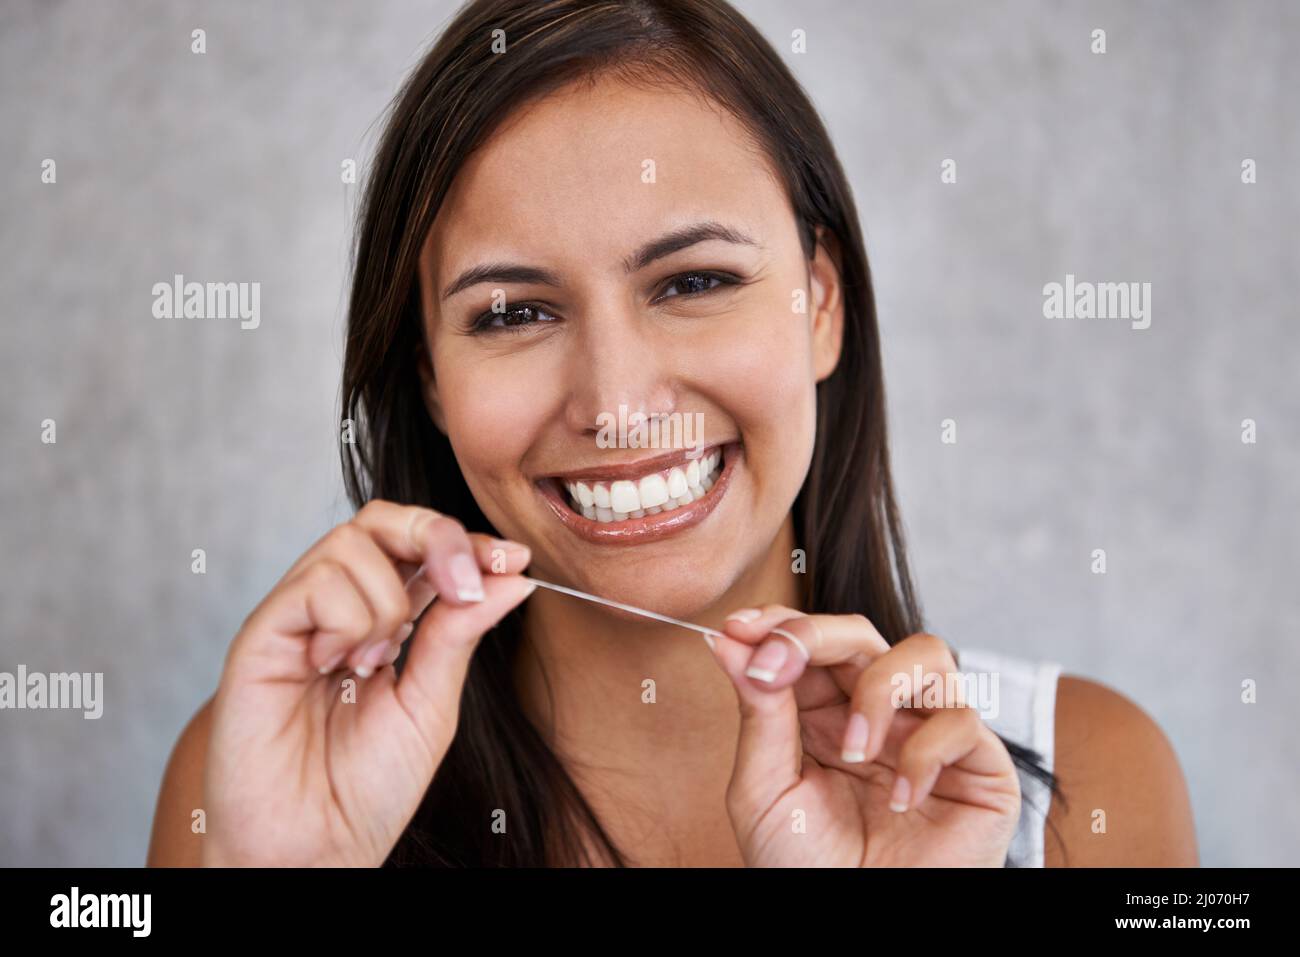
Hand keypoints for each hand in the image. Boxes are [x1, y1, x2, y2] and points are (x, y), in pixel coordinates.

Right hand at [201, 500, 534, 866]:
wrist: (315, 849)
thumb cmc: (366, 789)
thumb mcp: (433, 703)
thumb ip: (461, 634)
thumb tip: (514, 576)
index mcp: (386, 619)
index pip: (423, 546)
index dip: (468, 543)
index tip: (514, 559)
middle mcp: (339, 607)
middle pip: (382, 519)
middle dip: (436, 536)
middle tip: (464, 586)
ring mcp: (298, 617)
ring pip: (351, 543)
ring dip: (387, 601)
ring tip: (375, 664)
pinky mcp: (260, 636)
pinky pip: (314, 583)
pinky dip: (346, 618)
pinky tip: (338, 667)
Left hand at [707, 606, 1020, 865]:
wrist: (857, 925)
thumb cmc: (809, 868)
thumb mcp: (764, 790)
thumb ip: (757, 714)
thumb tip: (730, 642)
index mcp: (824, 713)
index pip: (811, 642)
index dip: (779, 624)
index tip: (739, 628)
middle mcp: (880, 713)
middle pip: (861, 633)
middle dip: (815, 635)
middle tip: (777, 662)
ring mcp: (930, 733)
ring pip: (926, 654)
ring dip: (878, 689)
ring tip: (853, 750)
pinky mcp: (980, 766)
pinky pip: (962, 721)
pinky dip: (926, 753)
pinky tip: (900, 800)